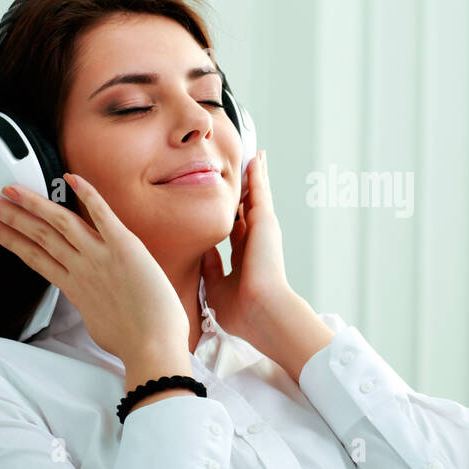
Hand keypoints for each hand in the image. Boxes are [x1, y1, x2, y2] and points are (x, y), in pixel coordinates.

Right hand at [0, 174, 189, 363]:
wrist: (152, 348)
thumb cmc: (134, 342)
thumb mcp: (100, 322)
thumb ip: (91, 304)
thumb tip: (94, 302)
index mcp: (75, 287)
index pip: (34, 256)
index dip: (10, 239)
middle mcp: (82, 268)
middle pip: (39, 236)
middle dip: (11, 216)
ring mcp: (101, 256)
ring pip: (60, 223)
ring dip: (34, 203)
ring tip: (11, 189)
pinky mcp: (125, 247)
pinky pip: (102, 215)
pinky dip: (87, 195)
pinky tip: (71, 178)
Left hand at [199, 149, 293, 347]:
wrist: (261, 310)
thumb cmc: (240, 310)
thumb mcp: (216, 288)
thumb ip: (210, 269)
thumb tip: (204, 251)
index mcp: (244, 257)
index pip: (238, 230)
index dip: (234, 216)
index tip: (230, 205)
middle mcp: (255, 241)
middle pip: (249, 208)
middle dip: (246, 191)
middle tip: (246, 171)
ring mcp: (262, 230)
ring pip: (256, 196)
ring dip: (255, 177)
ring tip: (254, 158)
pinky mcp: (265, 221)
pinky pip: (259, 190)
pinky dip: (258, 174)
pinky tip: (256, 159)